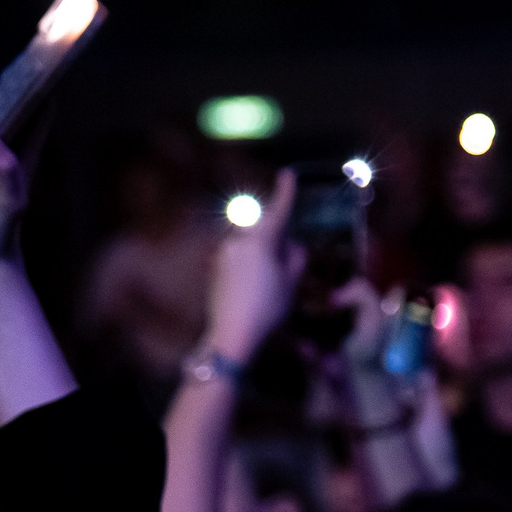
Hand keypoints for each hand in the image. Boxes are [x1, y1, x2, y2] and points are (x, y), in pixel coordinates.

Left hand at [206, 169, 301, 366]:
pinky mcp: (216, 268)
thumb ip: (295, 258)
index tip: (287, 174)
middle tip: (288, 254)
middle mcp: (239, 241)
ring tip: (272, 276)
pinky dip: (250, 262)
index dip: (285, 192)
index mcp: (260, 241)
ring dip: (262, 249)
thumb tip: (293, 245)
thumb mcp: (291, 285)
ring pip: (249, 241)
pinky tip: (256, 286)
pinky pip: (238, 256)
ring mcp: (224, 254)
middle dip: (276, 232)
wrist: (231, 336)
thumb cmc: (267, 310)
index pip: (278, 211)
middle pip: (262, 226)